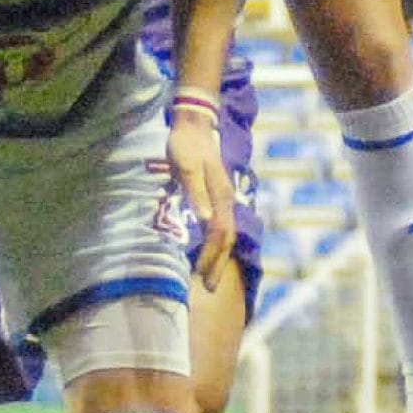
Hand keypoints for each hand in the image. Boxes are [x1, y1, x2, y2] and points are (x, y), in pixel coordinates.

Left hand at [167, 109, 234, 289]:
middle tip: (208, 288)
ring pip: (226, 234)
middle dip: (218, 264)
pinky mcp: (218, 196)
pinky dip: (217, 244)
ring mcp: (224, 198)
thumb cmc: (186, 146)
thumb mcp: (185, 167)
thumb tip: (205, 220)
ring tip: (208, 276)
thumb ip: (195, 192)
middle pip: (227, 239)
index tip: (199, 276)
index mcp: (221, 196)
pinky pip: (222, 226)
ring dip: (218, 256)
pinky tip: (208, 251)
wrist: (194, 124)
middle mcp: (227, 200)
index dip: (211, 257)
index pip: (220, 234)